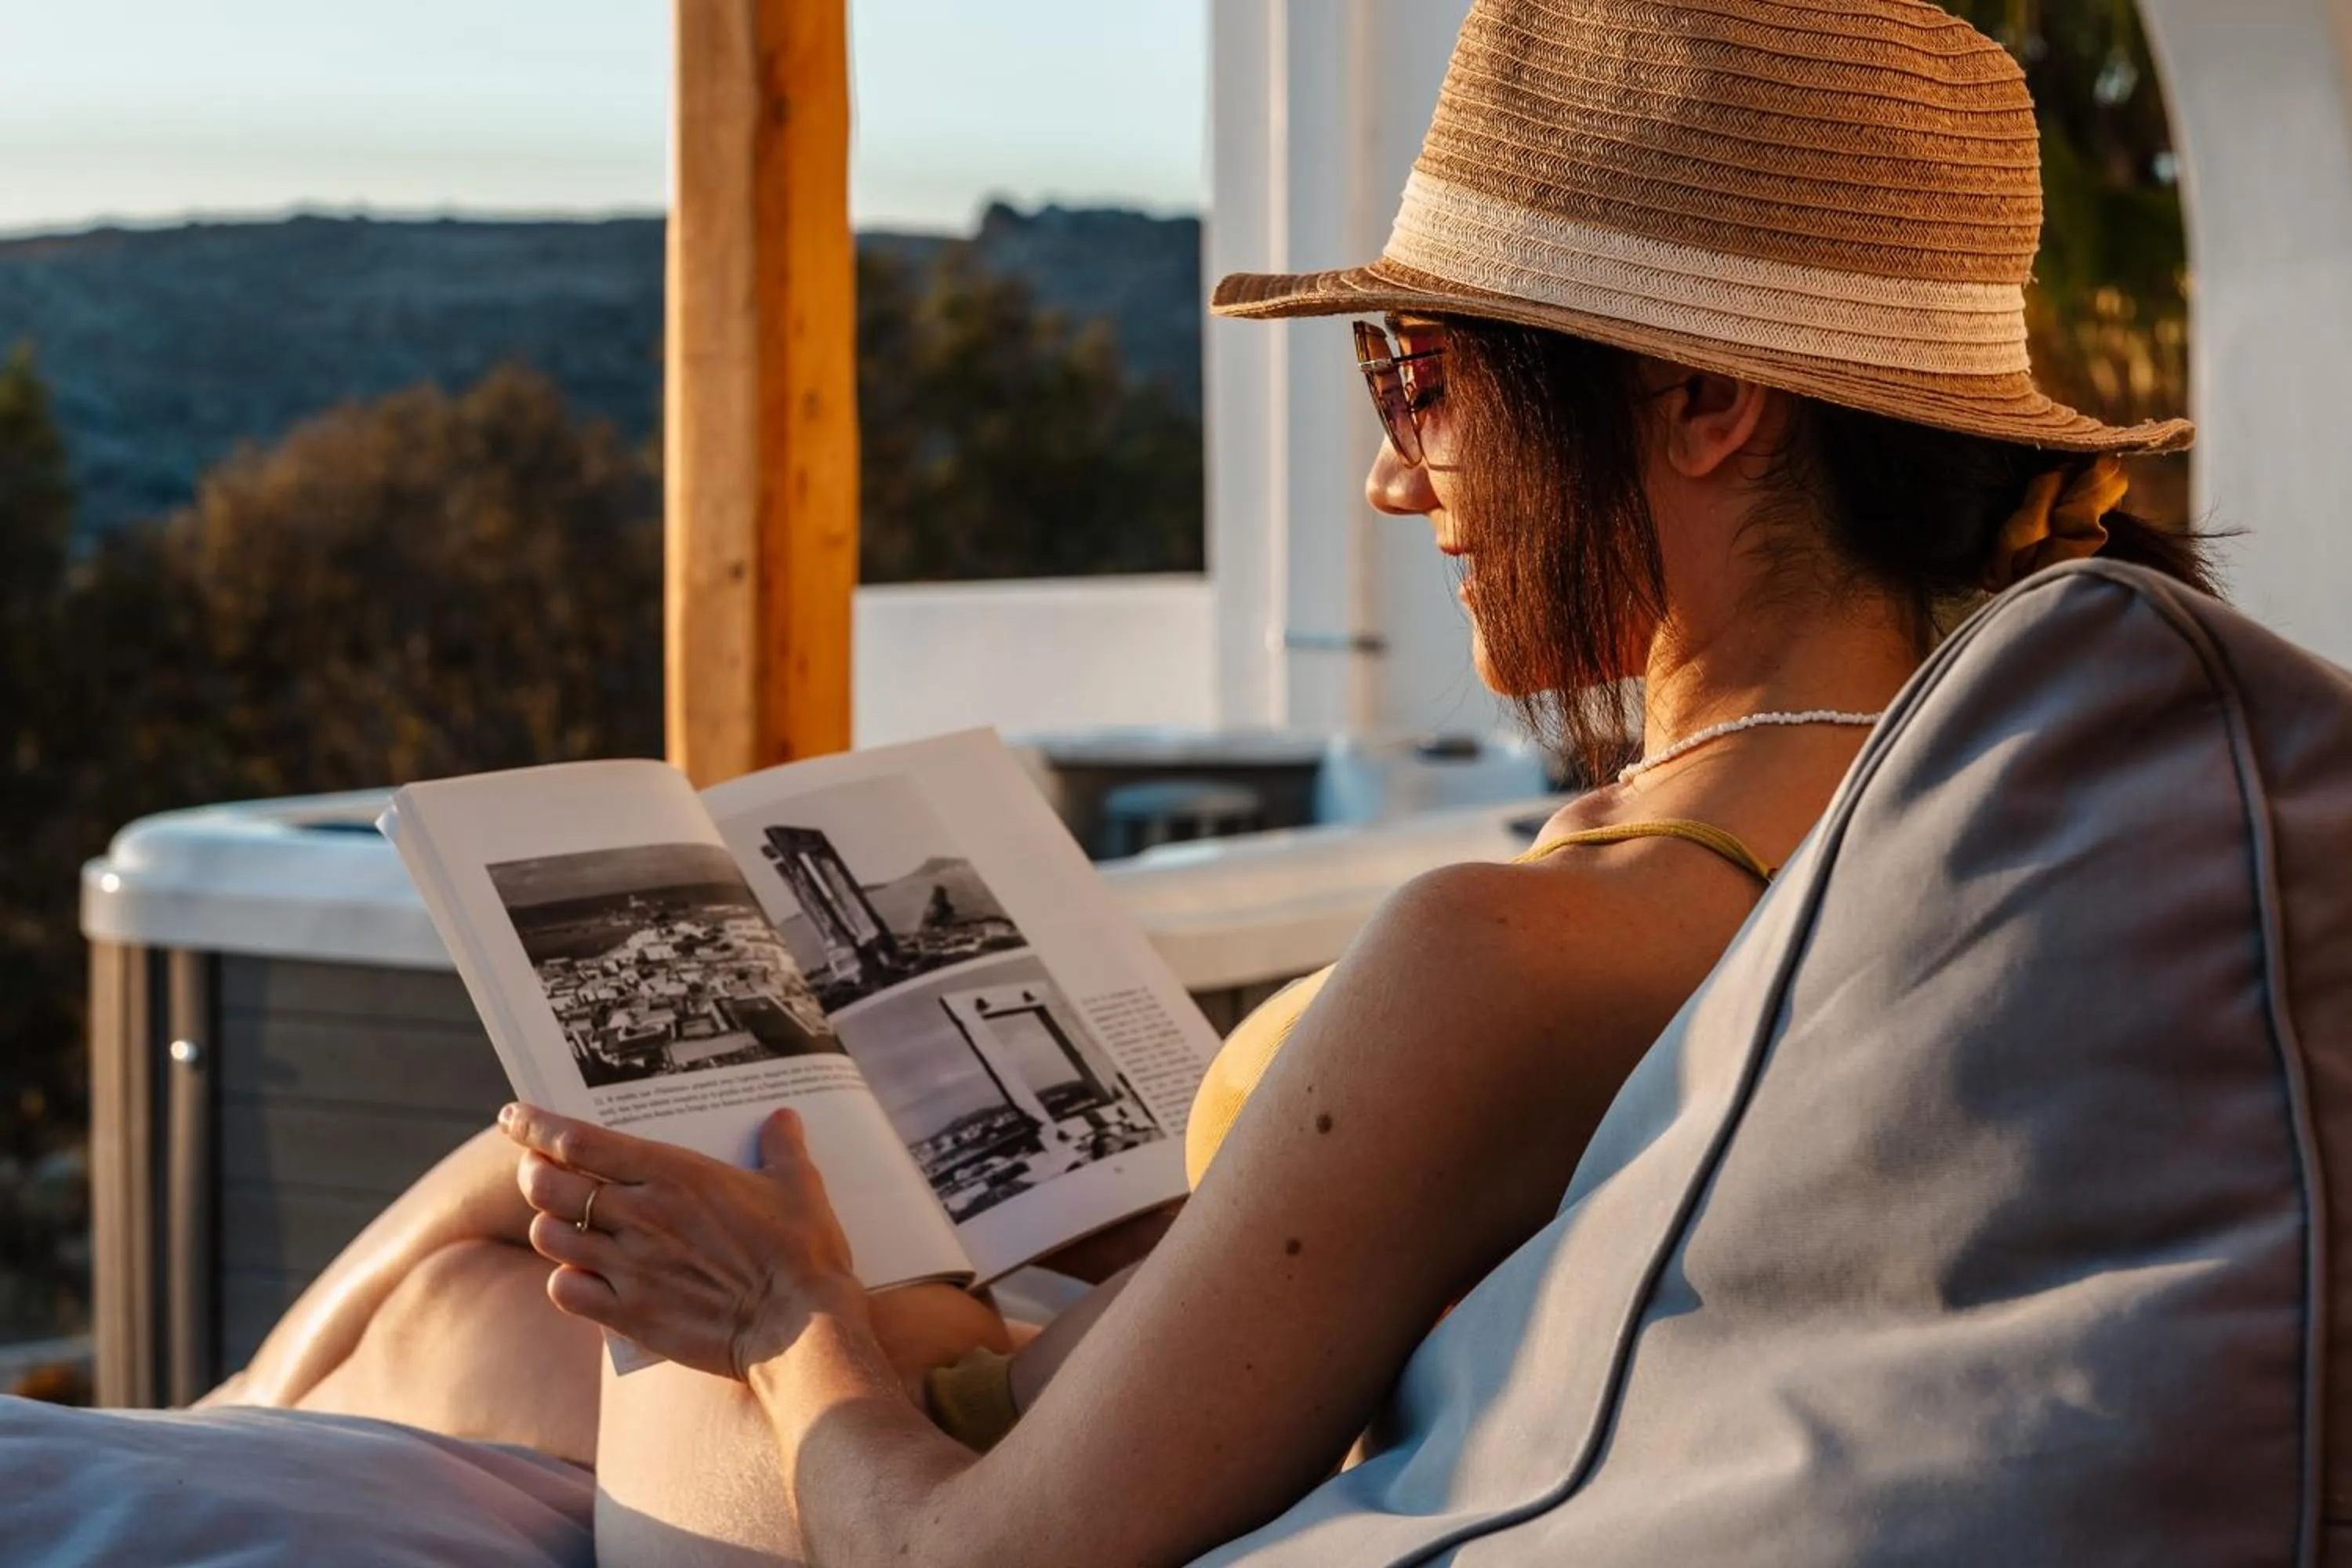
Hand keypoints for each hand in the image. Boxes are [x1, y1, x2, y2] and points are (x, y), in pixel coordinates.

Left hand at [499, 1103, 867, 1380]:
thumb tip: (783, 1117)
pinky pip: (566, 1291)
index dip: (536, 1126)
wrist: (800, 1332)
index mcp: (674, 1175)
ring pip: (549, 1237)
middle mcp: (640, 1216)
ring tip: (558, 1220)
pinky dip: (564, 1280)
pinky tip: (578, 1275)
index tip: (514, 1116)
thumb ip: (782, 1147)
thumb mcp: (799, 1187)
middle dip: (534, 1172)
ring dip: (546, 1224)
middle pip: (549, 1185)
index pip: (580, 1141)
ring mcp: (630, 1268)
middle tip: (539, 1168)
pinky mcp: (631, 1314)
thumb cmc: (803, 1254)